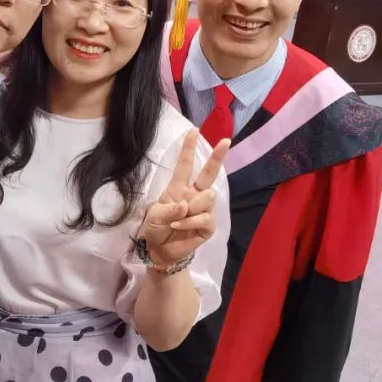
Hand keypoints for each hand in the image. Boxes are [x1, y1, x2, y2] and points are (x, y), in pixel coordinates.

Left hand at [138, 129, 229, 265]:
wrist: (158, 250)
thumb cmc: (155, 228)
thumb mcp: (155, 216)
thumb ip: (169, 210)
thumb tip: (185, 205)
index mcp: (178, 188)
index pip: (185, 165)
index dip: (189, 148)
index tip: (193, 130)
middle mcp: (193, 195)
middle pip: (209, 174)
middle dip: (217, 157)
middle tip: (226, 141)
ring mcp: (202, 210)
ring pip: (208, 197)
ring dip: (192, 207)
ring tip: (178, 217)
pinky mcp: (207, 226)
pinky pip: (206, 217)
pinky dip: (191, 221)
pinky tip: (179, 226)